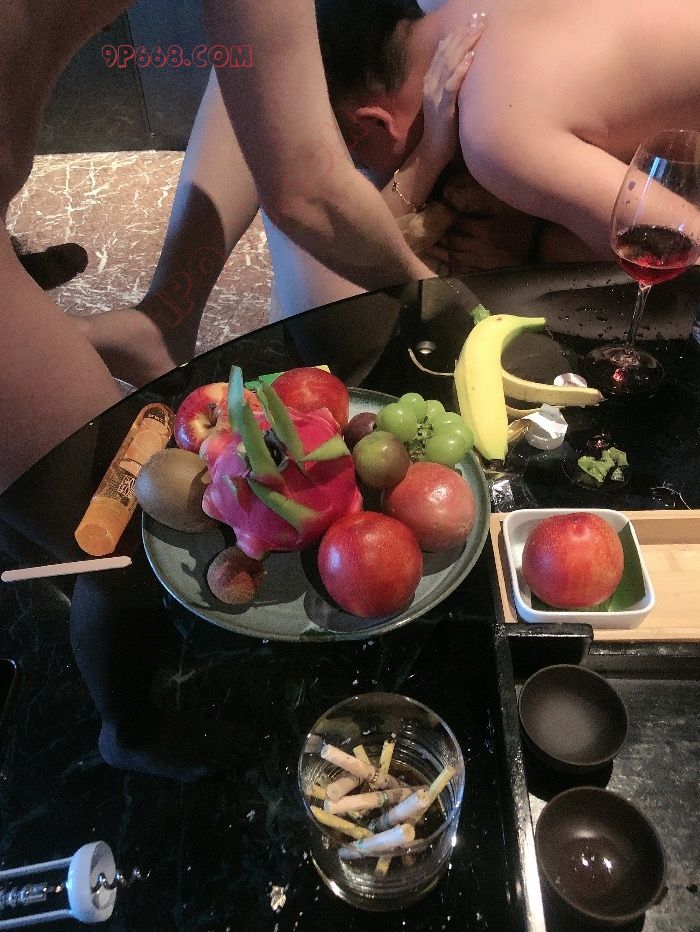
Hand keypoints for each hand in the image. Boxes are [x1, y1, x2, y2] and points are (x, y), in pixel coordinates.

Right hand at [420, 18, 484, 169]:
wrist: (432, 152)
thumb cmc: (443, 128)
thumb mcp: (446, 101)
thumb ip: (452, 84)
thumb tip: (467, 68)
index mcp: (430, 80)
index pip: (443, 51)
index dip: (457, 34)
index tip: (472, 21)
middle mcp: (430, 83)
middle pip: (447, 52)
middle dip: (463, 33)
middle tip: (479, 18)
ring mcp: (435, 95)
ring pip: (449, 63)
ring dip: (464, 45)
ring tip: (478, 30)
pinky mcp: (443, 107)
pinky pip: (452, 84)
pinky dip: (461, 69)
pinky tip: (471, 57)